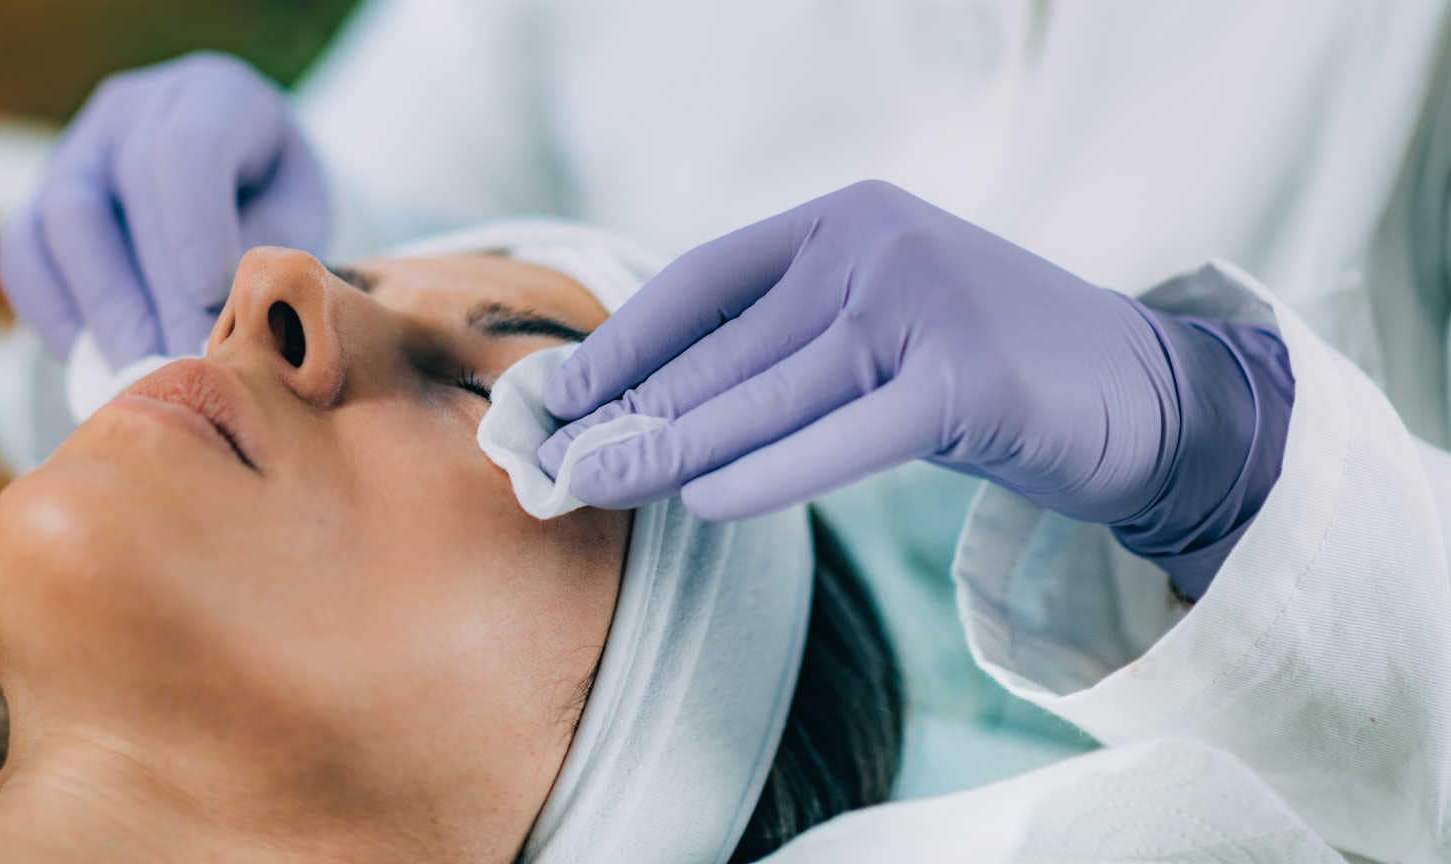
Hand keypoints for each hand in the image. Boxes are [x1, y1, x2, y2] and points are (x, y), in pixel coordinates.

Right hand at [0, 52, 331, 364]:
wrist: (235, 194)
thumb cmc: (275, 208)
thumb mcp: (296, 219)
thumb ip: (264, 256)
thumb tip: (217, 325)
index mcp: (214, 97)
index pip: (188, 147)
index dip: (194, 232)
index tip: (211, 307)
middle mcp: (135, 109)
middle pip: (123, 188)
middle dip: (154, 290)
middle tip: (179, 362)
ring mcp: (78, 150)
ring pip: (64, 217)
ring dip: (103, 307)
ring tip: (140, 370)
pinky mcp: (38, 199)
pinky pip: (23, 252)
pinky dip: (51, 311)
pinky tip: (90, 358)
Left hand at [540, 180, 1218, 524]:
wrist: (1144, 391)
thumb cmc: (982, 369)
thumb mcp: (875, 328)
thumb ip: (779, 347)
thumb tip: (640, 413)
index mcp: (843, 219)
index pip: (698, 283)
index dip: (618, 346)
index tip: (551, 399)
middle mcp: (877, 244)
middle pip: (721, 347)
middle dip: (627, 414)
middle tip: (549, 466)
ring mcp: (926, 305)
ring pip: (766, 396)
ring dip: (670, 450)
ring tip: (596, 488)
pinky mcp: (969, 381)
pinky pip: (841, 439)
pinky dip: (767, 474)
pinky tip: (702, 504)